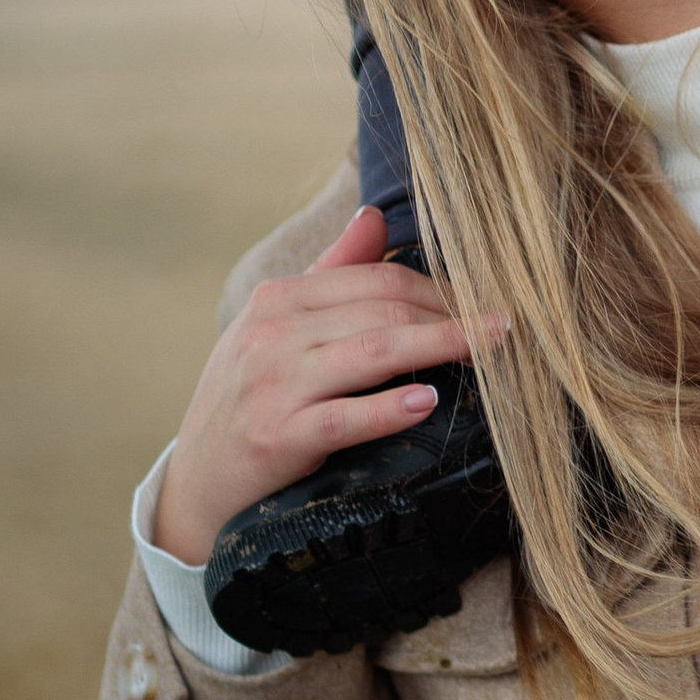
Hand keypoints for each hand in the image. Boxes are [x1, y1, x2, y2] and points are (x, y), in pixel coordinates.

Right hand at [154, 207, 501, 563]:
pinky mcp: (277, 437)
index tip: (483, 299)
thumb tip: (374, 218)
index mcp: (279, 299)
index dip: (438, 288)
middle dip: (452, 313)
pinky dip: (389, 408)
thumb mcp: (276, 329)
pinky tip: (429, 402)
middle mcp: (273, 334)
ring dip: (441, 345)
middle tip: (504, 324)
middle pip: (383, 310)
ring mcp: (274, 384)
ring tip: (489, 348)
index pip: (376, 278)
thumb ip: (329, 272)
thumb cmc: (249, 399)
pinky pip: (346, 417)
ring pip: (374, 353)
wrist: (195, 482)